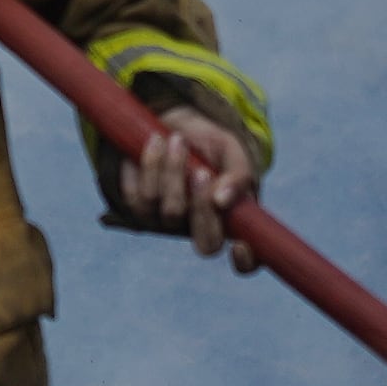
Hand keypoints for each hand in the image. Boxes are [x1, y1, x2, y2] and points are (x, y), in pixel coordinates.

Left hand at [119, 110, 264, 274]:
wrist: (175, 124)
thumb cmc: (211, 143)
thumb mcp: (232, 151)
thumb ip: (238, 175)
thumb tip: (223, 200)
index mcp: (234, 220)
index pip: (248, 261)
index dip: (247, 262)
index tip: (240, 245)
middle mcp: (202, 230)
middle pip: (205, 244)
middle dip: (202, 208)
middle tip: (201, 171)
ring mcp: (170, 224)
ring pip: (169, 213)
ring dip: (172, 172)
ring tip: (177, 140)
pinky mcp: (140, 209)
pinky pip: (138, 198)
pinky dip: (148, 166)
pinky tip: (154, 143)